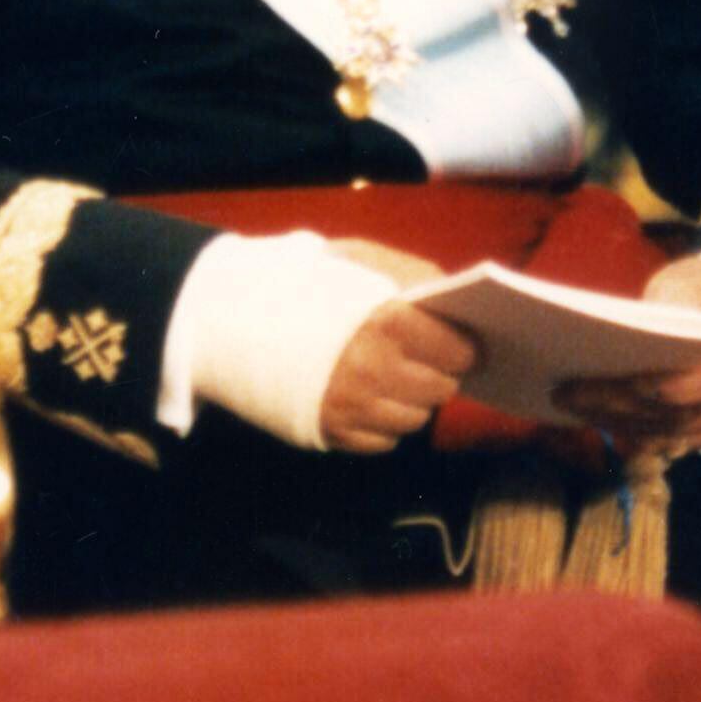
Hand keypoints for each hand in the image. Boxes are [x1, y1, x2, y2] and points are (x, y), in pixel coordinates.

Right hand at [319, 258, 479, 452]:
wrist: (237, 315)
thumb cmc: (308, 282)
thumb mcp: (361, 261)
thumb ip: (413, 279)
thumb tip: (455, 309)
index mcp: (387, 323)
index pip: (458, 352)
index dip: (463, 347)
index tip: (459, 343)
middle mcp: (374, 371)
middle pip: (441, 389)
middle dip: (440, 373)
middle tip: (427, 359)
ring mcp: (352, 407)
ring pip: (415, 419)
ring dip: (413, 399)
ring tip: (394, 375)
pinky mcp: (332, 431)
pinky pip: (385, 440)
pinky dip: (384, 421)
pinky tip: (368, 395)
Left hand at [559, 252, 700, 463]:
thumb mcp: (688, 281)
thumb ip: (665, 308)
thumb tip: (629, 332)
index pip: (694, 383)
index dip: (648, 387)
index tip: (601, 382)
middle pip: (671, 413)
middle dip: (614, 404)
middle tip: (564, 392)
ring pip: (664, 432)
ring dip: (614, 420)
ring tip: (569, 403)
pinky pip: (667, 439)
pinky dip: (630, 428)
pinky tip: (595, 414)